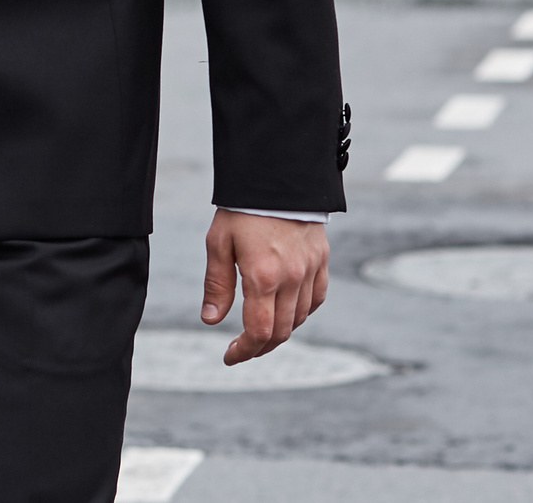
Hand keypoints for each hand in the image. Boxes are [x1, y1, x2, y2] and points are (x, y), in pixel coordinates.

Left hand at [202, 210, 329, 364]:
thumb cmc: (242, 209)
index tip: (230, 356)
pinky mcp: (321, 260)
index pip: (259, 331)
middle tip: (241, 348)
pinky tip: (287, 311)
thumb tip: (211, 321)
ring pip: (300, 318)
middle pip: (282, 332)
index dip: (244, 351)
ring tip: (260, 329)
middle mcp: (291, 278)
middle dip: (260, 347)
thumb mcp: (219, 243)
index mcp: (263, 276)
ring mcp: (310, 270)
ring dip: (280, 331)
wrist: (277, 176)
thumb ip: (217, 285)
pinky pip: (316, 299)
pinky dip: (302, 312)